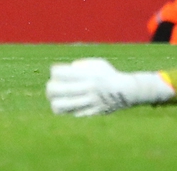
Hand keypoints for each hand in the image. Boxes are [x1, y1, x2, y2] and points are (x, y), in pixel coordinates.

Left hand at [47, 58, 173, 115]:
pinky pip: (71, 113)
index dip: (55, 72)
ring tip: (56, 99)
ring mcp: (88, 102)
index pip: (60, 73)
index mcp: (88, 74)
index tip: (57, 72)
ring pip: (61, 105)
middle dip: (50, 88)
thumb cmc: (108, 75)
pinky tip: (69, 105)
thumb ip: (80, 65)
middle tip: (52, 87)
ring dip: (55, 102)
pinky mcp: (90, 113)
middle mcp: (87, 88)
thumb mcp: (97, 64)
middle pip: (56, 90)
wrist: (126, 91)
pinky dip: (67, 109)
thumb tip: (63, 72)